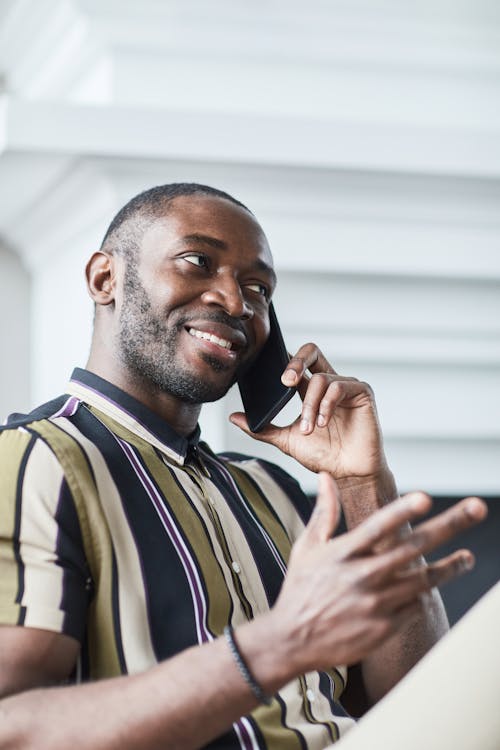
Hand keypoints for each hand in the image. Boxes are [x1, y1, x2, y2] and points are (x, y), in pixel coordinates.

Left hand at [230, 343, 384, 477]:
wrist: (349, 475)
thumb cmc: (323, 457)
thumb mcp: (286, 440)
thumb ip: (261, 429)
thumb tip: (233, 417)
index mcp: (311, 390)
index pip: (296, 362)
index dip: (283, 361)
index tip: (268, 370)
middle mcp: (329, 383)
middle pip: (311, 351)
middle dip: (295, 361)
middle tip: (285, 381)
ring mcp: (347, 386)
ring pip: (320, 378)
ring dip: (309, 405)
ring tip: (309, 428)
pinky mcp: (363, 393)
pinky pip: (339, 386)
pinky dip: (326, 404)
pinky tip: (323, 423)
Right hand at [272, 473, 486, 673]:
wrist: (293, 640)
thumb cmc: (301, 587)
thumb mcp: (307, 547)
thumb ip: (324, 511)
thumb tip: (327, 476)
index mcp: (343, 553)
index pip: (377, 527)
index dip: (401, 512)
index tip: (425, 498)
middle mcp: (363, 576)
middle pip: (414, 547)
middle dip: (449, 526)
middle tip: (477, 509)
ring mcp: (376, 603)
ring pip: (424, 580)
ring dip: (450, 567)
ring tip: (468, 558)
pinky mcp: (385, 627)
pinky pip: (413, 605)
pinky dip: (420, 595)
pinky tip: (422, 588)